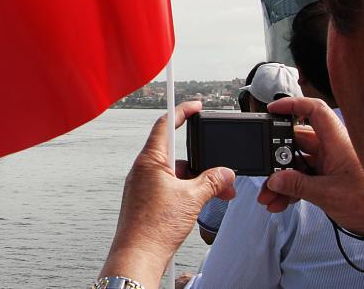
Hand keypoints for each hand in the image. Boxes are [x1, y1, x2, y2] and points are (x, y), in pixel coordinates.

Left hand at [100, 101, 236, 287]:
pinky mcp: (147, 202)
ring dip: (198, 180)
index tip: (196, 106)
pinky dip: (188, 192)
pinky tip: (202, 203)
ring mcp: (144, 187)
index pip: (165, 125)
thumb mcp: (192, 199)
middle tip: (222, 169)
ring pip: (177, 174)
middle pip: (176, 153)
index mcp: (150, 161)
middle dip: (201, 160)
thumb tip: (226, 174)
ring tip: (219, 193)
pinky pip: (171, 188)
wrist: (138, 257)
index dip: (182, 112)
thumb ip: (212, 181)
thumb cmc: (154, 227)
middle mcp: (144, 171)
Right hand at [257, 97, 363, 257]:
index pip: (314, 111)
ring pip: (296, 164)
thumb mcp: (329, 195)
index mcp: (337, 142)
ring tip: (269, 196)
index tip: (272, 109)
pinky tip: (280, 201)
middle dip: (276, 159)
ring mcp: (329, 165)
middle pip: (296, 141)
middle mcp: (332, 150)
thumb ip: (298, 185)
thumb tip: (274, 179)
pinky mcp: (327, 180)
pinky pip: (301, 178)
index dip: (293, 105)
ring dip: (280, 180)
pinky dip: (289, 189)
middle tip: (265, 172)